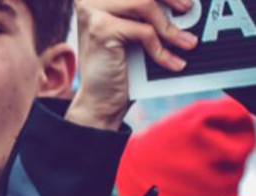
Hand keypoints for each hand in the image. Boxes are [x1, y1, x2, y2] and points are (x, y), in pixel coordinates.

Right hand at [68, 0, 198, 129]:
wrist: (100, 101)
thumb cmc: (117, 67)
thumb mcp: (133, 30)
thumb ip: (146, 11)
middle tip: (188, 8)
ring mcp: (93, 11)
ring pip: (145, 4)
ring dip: (170, 27)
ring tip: (186, 43)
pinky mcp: (101, 29)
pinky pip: (144, 31)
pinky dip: (162, 48)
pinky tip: (172, 62)